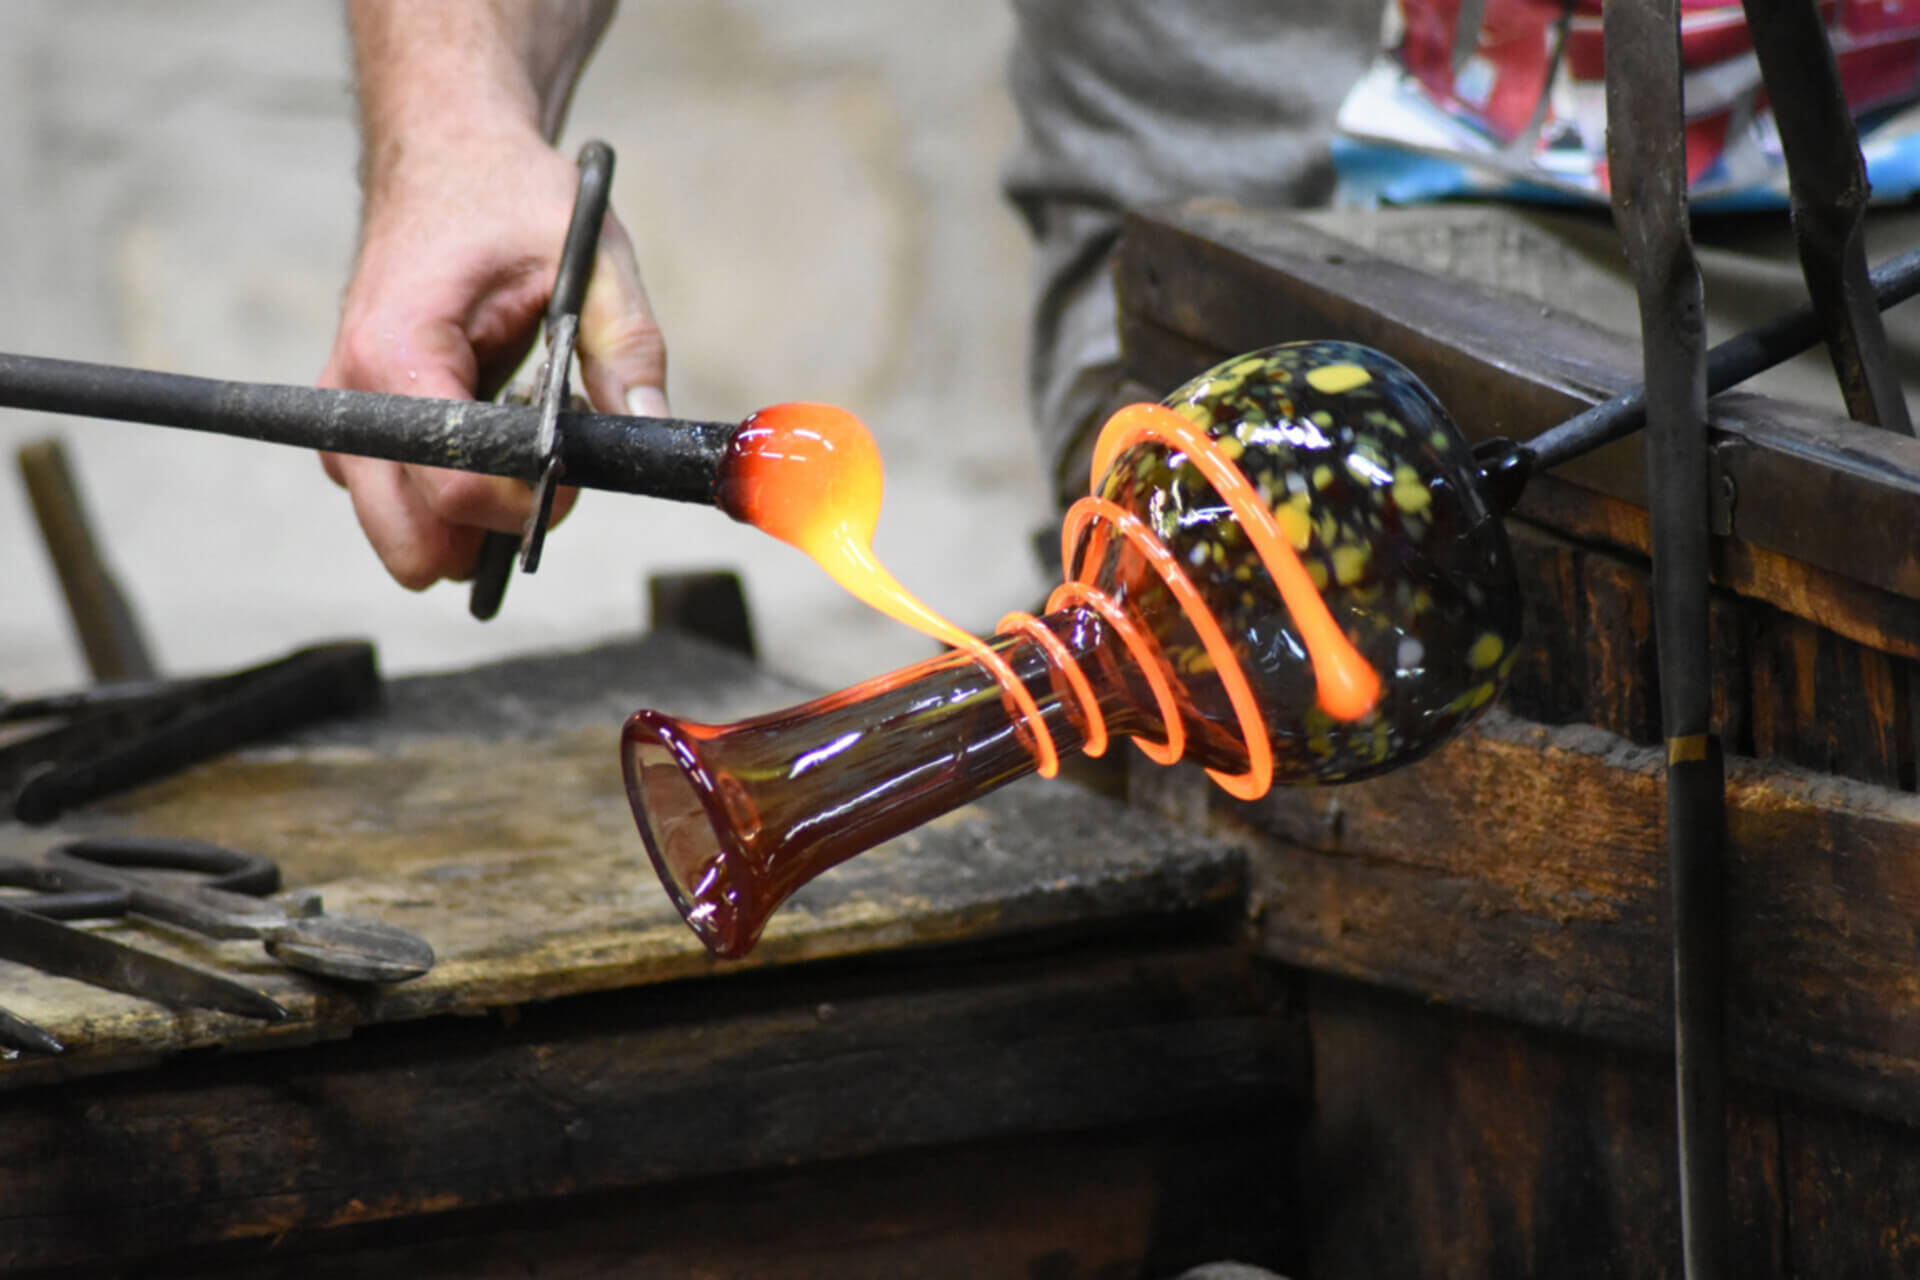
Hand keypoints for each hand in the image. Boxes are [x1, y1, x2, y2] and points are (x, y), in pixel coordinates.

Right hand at [318, 127, 666, 589]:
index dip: (522, 505)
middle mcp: (354, 391)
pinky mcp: (359, 418)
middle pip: (408, 538)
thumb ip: (626, 346)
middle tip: (542, 484)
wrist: (446, 153)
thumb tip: (649, 428)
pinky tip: (488, 449)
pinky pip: (392, 497)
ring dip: (464, 523)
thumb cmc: (505, 193)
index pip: (451, 485)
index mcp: (401, 351)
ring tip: (515, 456)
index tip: (569, 480)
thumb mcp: (588, 253)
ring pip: (396, 531)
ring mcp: (347, 410)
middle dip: (486, 536)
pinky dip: (443, 500)